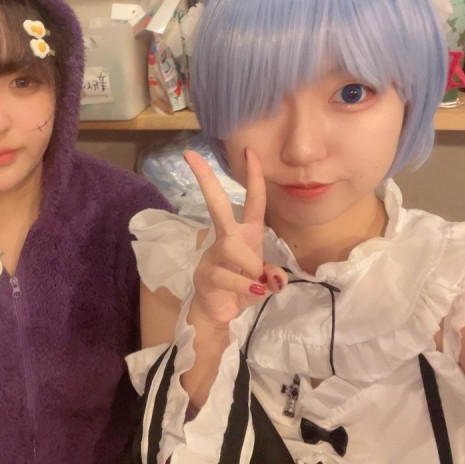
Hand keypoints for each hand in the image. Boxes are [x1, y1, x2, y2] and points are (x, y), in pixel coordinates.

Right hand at [184, 149, 286, 329]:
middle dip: (206, 179)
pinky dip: (246, 285)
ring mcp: (213, 255)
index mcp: (245, 233)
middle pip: (218, 204)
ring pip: (231, 245)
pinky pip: (230, 274)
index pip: (253, 200)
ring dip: (251, 265)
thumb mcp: (264, 280)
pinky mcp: (206, 274)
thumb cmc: (242, 288)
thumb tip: (272, 278)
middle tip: (191, 155)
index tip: (249, 151)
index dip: (254, 176)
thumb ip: (273, 276)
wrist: (219, 313)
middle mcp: (227, 238)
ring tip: (257, 283)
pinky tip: (253, 293)